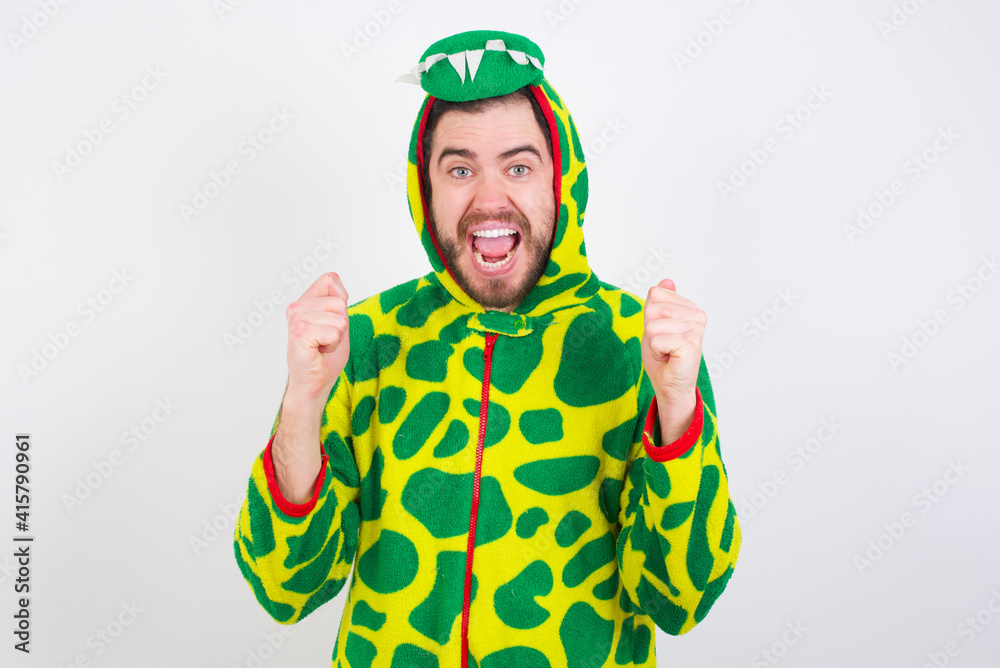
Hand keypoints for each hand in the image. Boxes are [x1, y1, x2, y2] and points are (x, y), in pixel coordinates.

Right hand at [285, 272, 350, 403]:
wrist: (315, 383)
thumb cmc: (325, 356)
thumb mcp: (338, 321)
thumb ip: (337, 300)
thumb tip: (333, 278)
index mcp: (304, 301)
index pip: (330, 279)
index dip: (340, 302)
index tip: (330, 322)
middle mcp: (296, 307)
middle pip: (340, 302)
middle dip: (341, 325)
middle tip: (326, 339)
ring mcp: (296, 319)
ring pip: (339, 318)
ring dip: (337, 337)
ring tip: (322, 345)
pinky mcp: (299, 333)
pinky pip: (334, 332)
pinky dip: (332, 344)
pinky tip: (318, 351)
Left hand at [640, 278, 704, 401]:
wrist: (670, 384)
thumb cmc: (663, 357)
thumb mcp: (654, 323)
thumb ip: (659, 302)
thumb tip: (667, 281)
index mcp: (690, 307)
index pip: (655, 294)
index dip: (649, 316)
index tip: (661, 332)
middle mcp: (697, 315)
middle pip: (653, 308)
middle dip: (650, 330)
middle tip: (663, 345)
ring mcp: (696, 329)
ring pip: (653, 325)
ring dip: (653, 343)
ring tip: (666, 352)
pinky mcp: (691, 343)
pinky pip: (656, 340)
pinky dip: (656, 352)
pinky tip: (669, 358)